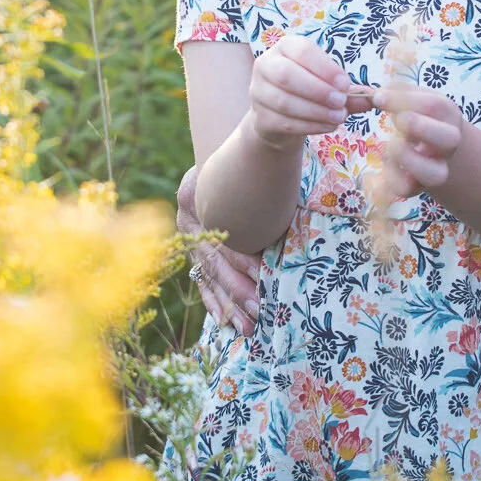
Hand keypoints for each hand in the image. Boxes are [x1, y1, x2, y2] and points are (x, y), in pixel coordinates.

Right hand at [177, 165, 260, 335]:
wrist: (216, 152)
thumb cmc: (238, 161)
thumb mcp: (240, 168)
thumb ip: (258, 187)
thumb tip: (292, 206)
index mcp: (194, 198)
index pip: (222, 235)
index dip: (242, 256)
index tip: (263, 273)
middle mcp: (188, 222)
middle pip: (215, 261)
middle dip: (238, 289)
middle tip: (260, 310)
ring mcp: (188, 238)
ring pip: (208, 277)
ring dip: (229, 304)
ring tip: (248, 327)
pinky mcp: (192, 251)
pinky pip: (201, 281)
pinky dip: (214, 302)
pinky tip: (224, 322)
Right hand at [247, 34, 370, 151]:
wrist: (280, 116)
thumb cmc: (309, 91)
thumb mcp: (328, 84)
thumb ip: (349, 90)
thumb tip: (375, 96)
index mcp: (285, 47)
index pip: (302, 50)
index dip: (325, 67)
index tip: (346, 84)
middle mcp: (266, 65)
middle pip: (287, 75)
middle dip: (318, 90)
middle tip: (340, 102)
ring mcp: (258, 92)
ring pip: (285, 101)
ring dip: (316, 111)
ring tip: (339, 117)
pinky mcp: (259, 117)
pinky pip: (284, 122)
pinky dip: (310, 126)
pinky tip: (328, 125)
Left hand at [370, 83, 463, 200]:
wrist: (434, 147)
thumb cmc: (419, 115)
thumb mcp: (413, 98)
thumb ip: (395, 92)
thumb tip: (374, 95)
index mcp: (448, 115)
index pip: (435, 106)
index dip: (406, 100)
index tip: (378, 98)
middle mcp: (448, 144)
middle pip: (450, 140)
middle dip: (419, 127)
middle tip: (397, 120)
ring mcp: (437, 168)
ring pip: (434, 175)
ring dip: (407, 158)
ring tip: (391, 145)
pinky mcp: (418, 186)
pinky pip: (407, 189)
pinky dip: (390, 178)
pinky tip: (384, 164)